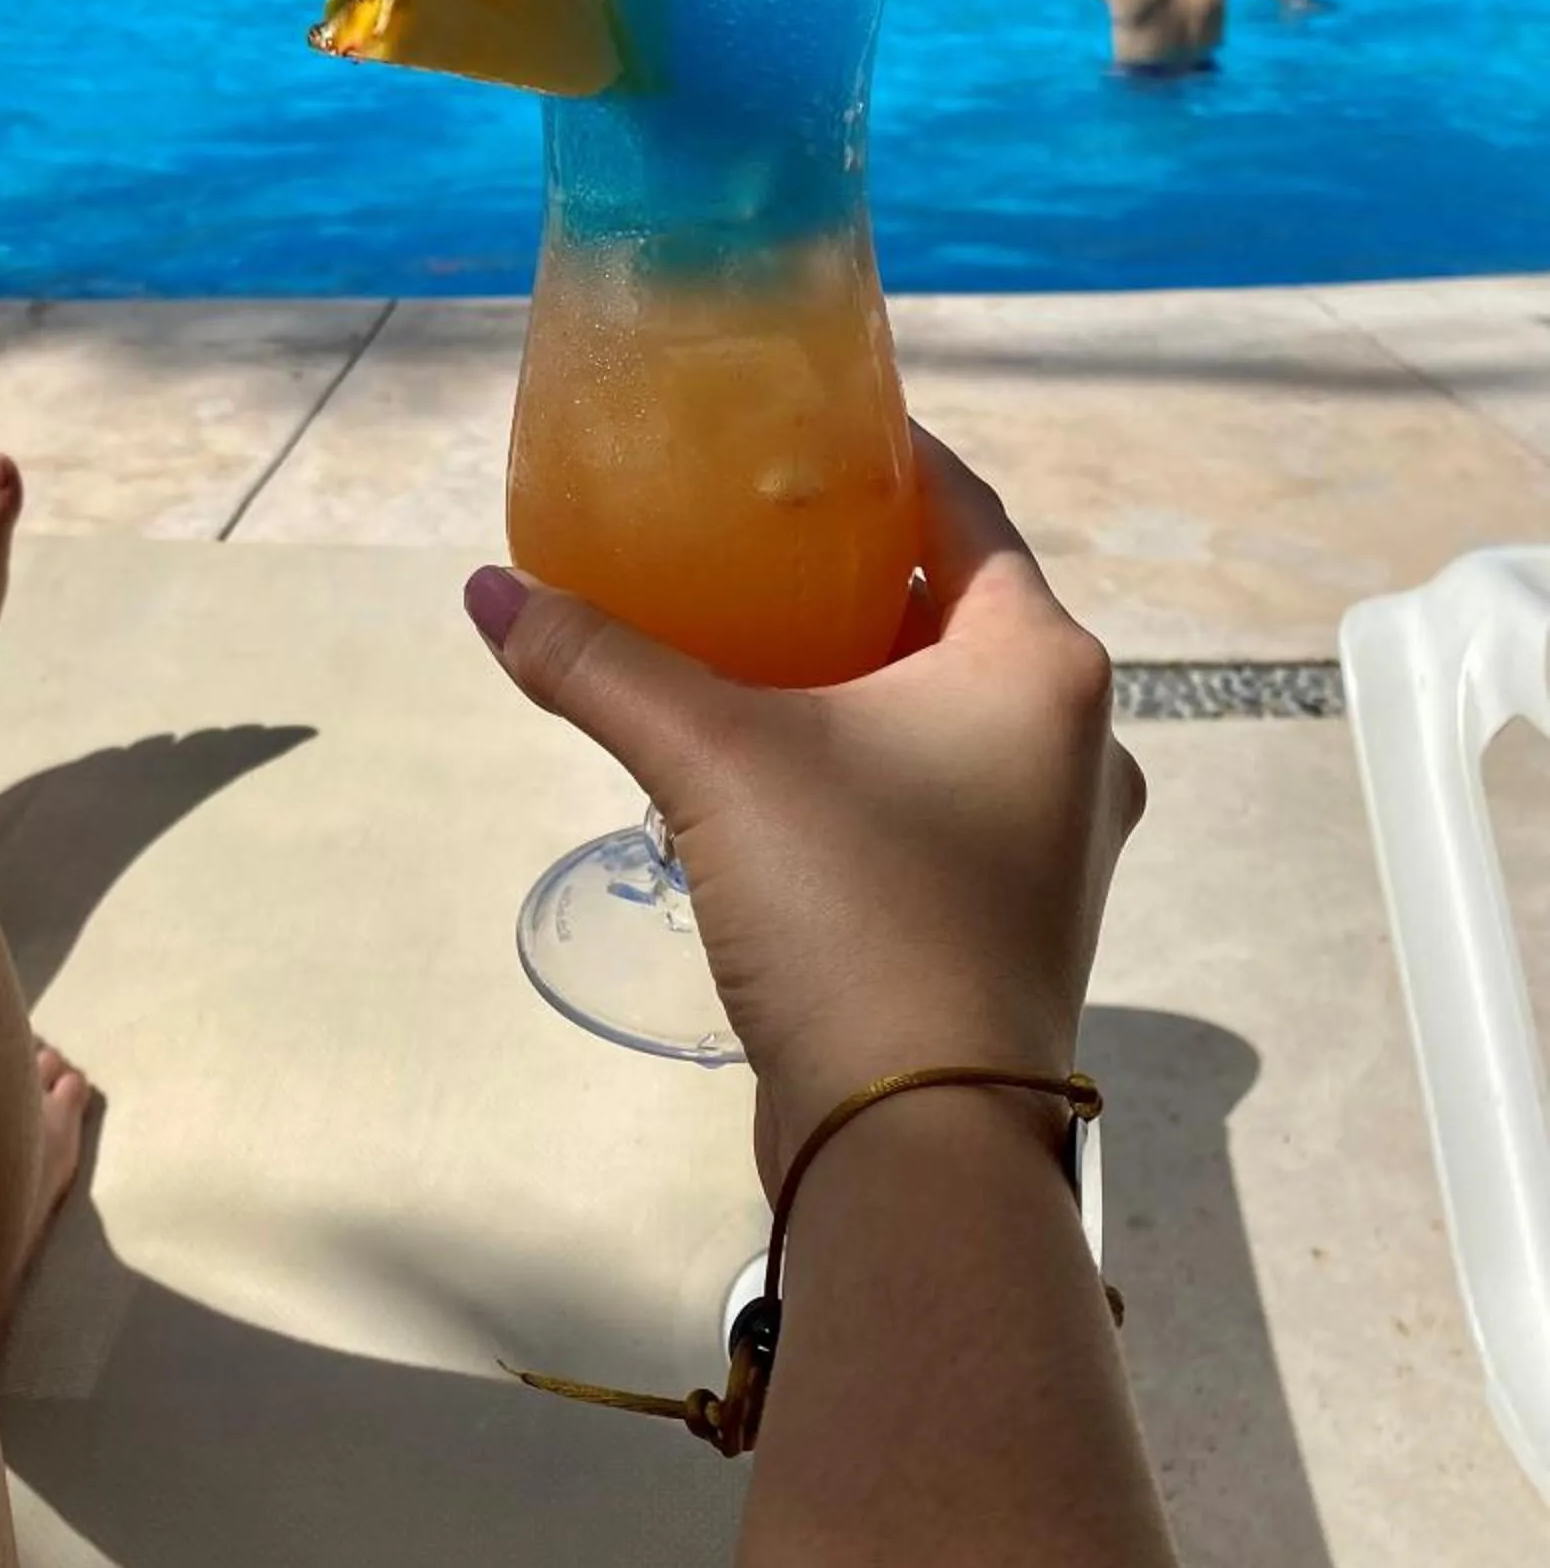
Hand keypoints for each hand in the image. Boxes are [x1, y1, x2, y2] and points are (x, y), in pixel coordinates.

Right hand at [465, 428, 1141, 1186]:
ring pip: (949, 712)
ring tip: (750, 646)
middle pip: (958, 610)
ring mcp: (1056, 840)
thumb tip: (489, 590)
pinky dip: (869, 762)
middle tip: (750, 535)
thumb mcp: (712, 760)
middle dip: (859, 571)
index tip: (810, 424)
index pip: (968, 509)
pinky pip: (940, 794)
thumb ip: (600, 663)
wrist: (919, 1142)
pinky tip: (777, 773)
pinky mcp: (1014, 918)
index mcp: (1045, 664)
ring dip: (862, 675)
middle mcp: (1079, 740)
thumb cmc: (851, 908)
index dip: (890, 455)